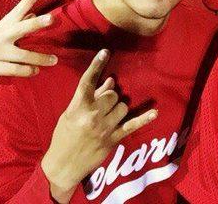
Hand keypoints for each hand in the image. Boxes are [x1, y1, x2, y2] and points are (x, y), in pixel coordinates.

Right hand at [0, 0, 56, 89]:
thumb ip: (15, 25)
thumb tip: (33, 14)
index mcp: (2, 26)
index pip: (18, 9)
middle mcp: (0, 36)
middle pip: (22, 27)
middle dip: (37, 23)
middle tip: (52, 18)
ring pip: (24, 54)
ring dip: (41, 58)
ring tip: (54, 60)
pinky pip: (15, 69)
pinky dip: (28, 71)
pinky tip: (35, 71)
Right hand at [41, 50, 156, 202]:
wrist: (62, 165)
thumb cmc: (64, 137)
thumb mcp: (71, 114)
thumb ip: (90, 97)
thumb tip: (110, 80)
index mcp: (78, 107)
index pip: (88, 81)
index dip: (97, 65)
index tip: (105, 52)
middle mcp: (92, 116)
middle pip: (112, 94)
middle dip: (109, 97)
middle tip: (101, 105)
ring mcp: (104, 128)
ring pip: (123, 106)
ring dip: (118, 108)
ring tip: (108, 116)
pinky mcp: (114, 139)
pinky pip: (133, 125)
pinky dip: (144, 118)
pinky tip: (155, 112)